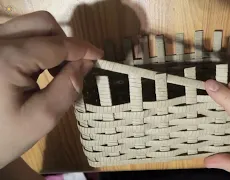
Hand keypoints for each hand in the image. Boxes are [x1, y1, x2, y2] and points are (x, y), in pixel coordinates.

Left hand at [0, 11, 102, 167]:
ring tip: (57, 71)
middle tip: (74, 68)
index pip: (55, 44)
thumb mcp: (42, 118)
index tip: (100, 57)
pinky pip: (23, 34)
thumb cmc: (6, 135)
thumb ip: (68, 88)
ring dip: (54, 44)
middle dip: (66, 43)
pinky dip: (40, 46)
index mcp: (6, 60)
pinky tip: (41, 69)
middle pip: (42, 25)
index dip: (82, 49)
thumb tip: (86, 63)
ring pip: (33, 26)